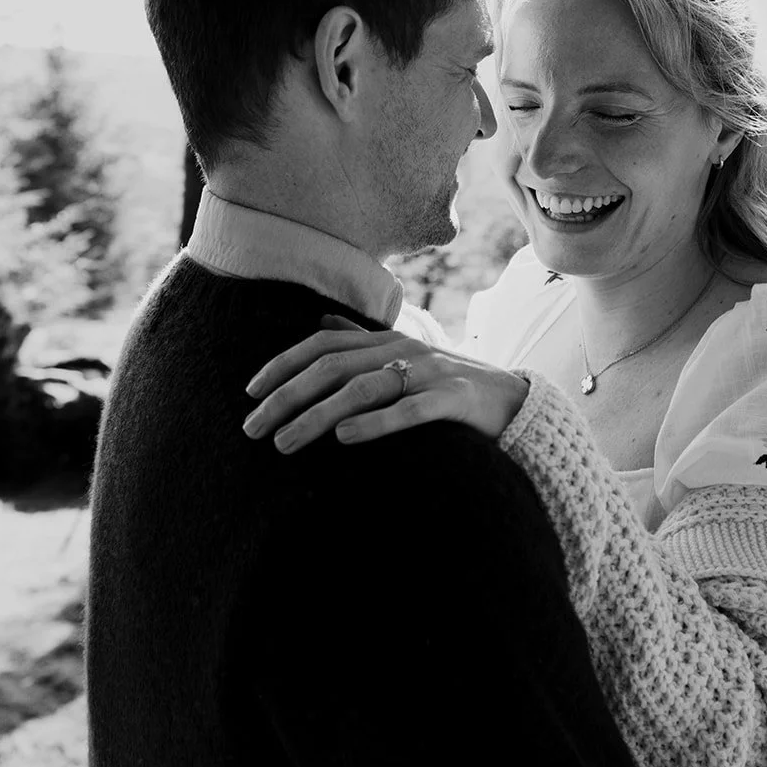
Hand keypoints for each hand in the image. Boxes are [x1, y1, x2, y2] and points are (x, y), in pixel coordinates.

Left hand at [242, 314, 529, 451]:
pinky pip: (409, 410)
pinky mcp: (454, 401)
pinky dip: (374, 422)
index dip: (283, 365)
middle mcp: (403, 349)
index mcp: (387, 339)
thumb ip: (362, 342)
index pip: (322, 345)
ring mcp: (429, 373)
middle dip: (286, 397)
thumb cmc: (450, 387)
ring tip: (285, 443)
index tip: (251, 393)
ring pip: (362, 388)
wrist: (516, 403)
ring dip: (316, 416)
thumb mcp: (405, 359)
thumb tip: (320, 323)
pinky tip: (344, 438)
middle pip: (332, 367)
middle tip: (253, 429)